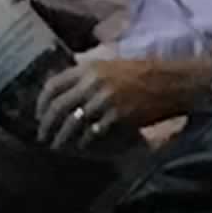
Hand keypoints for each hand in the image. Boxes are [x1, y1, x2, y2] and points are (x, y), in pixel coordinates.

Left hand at [35, 55, 184, 148]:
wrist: (173, 81)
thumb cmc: (143, 73)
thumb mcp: (111, 65)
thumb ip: (88, 76)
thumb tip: (66, 91)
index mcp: (90, 67)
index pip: (53, 85)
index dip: (41, 102)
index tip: (38, 115)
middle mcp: (94, 82)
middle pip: (58, 107)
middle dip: (46, 125)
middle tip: (42, 136)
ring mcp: (105, 99)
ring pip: (72, 123)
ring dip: (62, 138)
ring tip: (57, 146)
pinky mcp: (117, 115)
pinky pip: (92, 132)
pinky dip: (85, 141)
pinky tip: (82, 146)